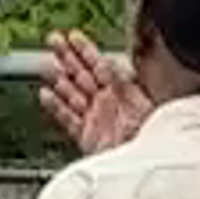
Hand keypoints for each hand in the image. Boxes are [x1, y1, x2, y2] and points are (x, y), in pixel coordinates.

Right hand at [38, 32, 143, 155]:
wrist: (147, 163)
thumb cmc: (154, 136)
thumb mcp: (142, 102)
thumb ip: (123, 81)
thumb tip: (110, 62)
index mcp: (122, 92)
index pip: (99, 65)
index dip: (85, 50)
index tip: (73, 36)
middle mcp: (106, 103)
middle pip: (82, 75)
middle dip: (67, 56)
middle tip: (53, 40)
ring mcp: (95, 119)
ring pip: (72, 94)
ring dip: (58, 79)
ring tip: (45, 65)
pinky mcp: (86, 137)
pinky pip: (67, 119)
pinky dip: (56, 107)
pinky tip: (45, 95)